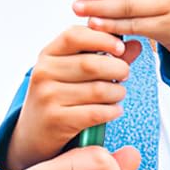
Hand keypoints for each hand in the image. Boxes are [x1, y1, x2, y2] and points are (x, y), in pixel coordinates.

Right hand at [4, 24, 140, 169]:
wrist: (33, 134)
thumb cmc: (59, 97)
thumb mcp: (73, 73)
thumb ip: (104, 57)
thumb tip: (136, 45)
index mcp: (47, 55)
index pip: (74, 35)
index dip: (102, 38)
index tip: (120, 48)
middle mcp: (43, 73)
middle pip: (91, 64)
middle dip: (117, 68)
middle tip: (125, 75)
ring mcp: (47, 97)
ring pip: (97, 90)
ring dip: (117, 92)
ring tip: (119, 94)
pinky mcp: (56, 120)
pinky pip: (95, 113)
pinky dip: (112, 111)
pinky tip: (115, 110)